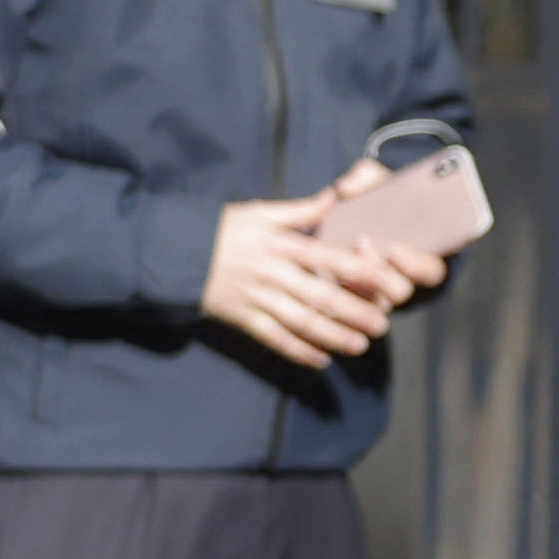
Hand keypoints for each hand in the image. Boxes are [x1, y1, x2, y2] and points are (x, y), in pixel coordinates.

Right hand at [192, 190, 415, 369]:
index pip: (329, 257)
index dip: (361, 271)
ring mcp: (256, 298)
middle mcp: (272, 273)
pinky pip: (273, 338)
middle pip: (320, 295)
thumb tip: (335, 197)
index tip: (387, 282)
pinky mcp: (241, 318)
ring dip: (333, 336)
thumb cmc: (222, 229)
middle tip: (382, 325)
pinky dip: (297, 351)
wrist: (172, 252)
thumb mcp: (259, 212)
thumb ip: (300, 210)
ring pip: (301, 321)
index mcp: (280, 245)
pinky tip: (320, 361)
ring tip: (360, 346)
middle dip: (354, 312)